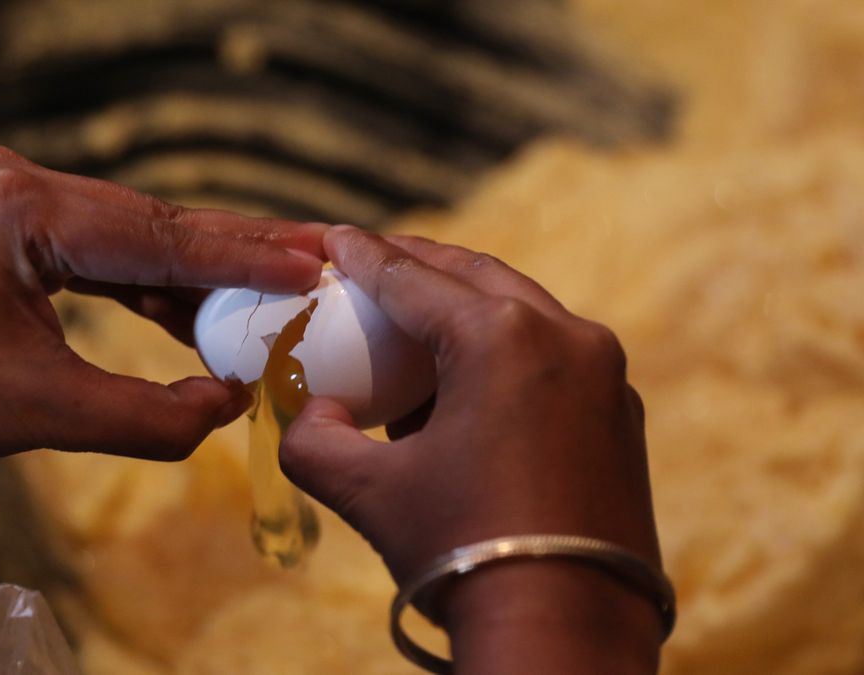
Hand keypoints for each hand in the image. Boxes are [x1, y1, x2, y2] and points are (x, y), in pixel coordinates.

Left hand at [0, 145, 327, 463]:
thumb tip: (234, 402)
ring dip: (199, 266)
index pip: (158, 235)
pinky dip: (151, 277)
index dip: (244, 256)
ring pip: (135, 231)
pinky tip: (202, 307)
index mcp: (21, 207)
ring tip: (278, 284)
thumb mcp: (49, 415)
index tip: (313, 264)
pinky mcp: (11, 213)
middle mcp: (17, 178)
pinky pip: (102, 243)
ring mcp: (11, 189)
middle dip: (236, 251)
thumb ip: (153, 416)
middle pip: (155, 221)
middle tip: (317, 257)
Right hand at [280, 226, 660, 672]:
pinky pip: (552, 357)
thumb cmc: (461, 551)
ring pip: (520, 312)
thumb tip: (311, 415)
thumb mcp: (368, 492)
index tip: (334, 237)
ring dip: (464, 308)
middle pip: (475, 276)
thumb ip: (314, 440)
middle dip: (419, 265)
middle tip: (373, 260)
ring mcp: (605, 375)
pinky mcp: (621, 414)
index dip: (363, 256)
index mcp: (501, 338)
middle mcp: (566, 337)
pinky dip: (504, 352)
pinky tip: (466, 385)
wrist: (563, 633)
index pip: (412, 280)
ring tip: (414, 324)